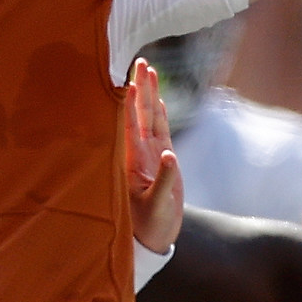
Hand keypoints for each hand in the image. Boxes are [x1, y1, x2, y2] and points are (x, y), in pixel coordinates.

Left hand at [123, 59, 182, 254]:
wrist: (152, 240)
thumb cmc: (149, 226)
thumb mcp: (157, 208)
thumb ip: (164, 182)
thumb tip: (171, 155)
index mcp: (134, 162)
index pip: (130, 125)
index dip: (130, 103)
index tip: (130, 79)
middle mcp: (140, 155)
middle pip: (140, 115)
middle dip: (141, 88)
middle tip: (141, 62)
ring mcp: (151, 157)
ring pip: (150, 119)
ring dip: (150, 96)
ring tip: (149, 72)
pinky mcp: (162, 163)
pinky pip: (160, 133)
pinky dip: (159, 115)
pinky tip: (158, 101)